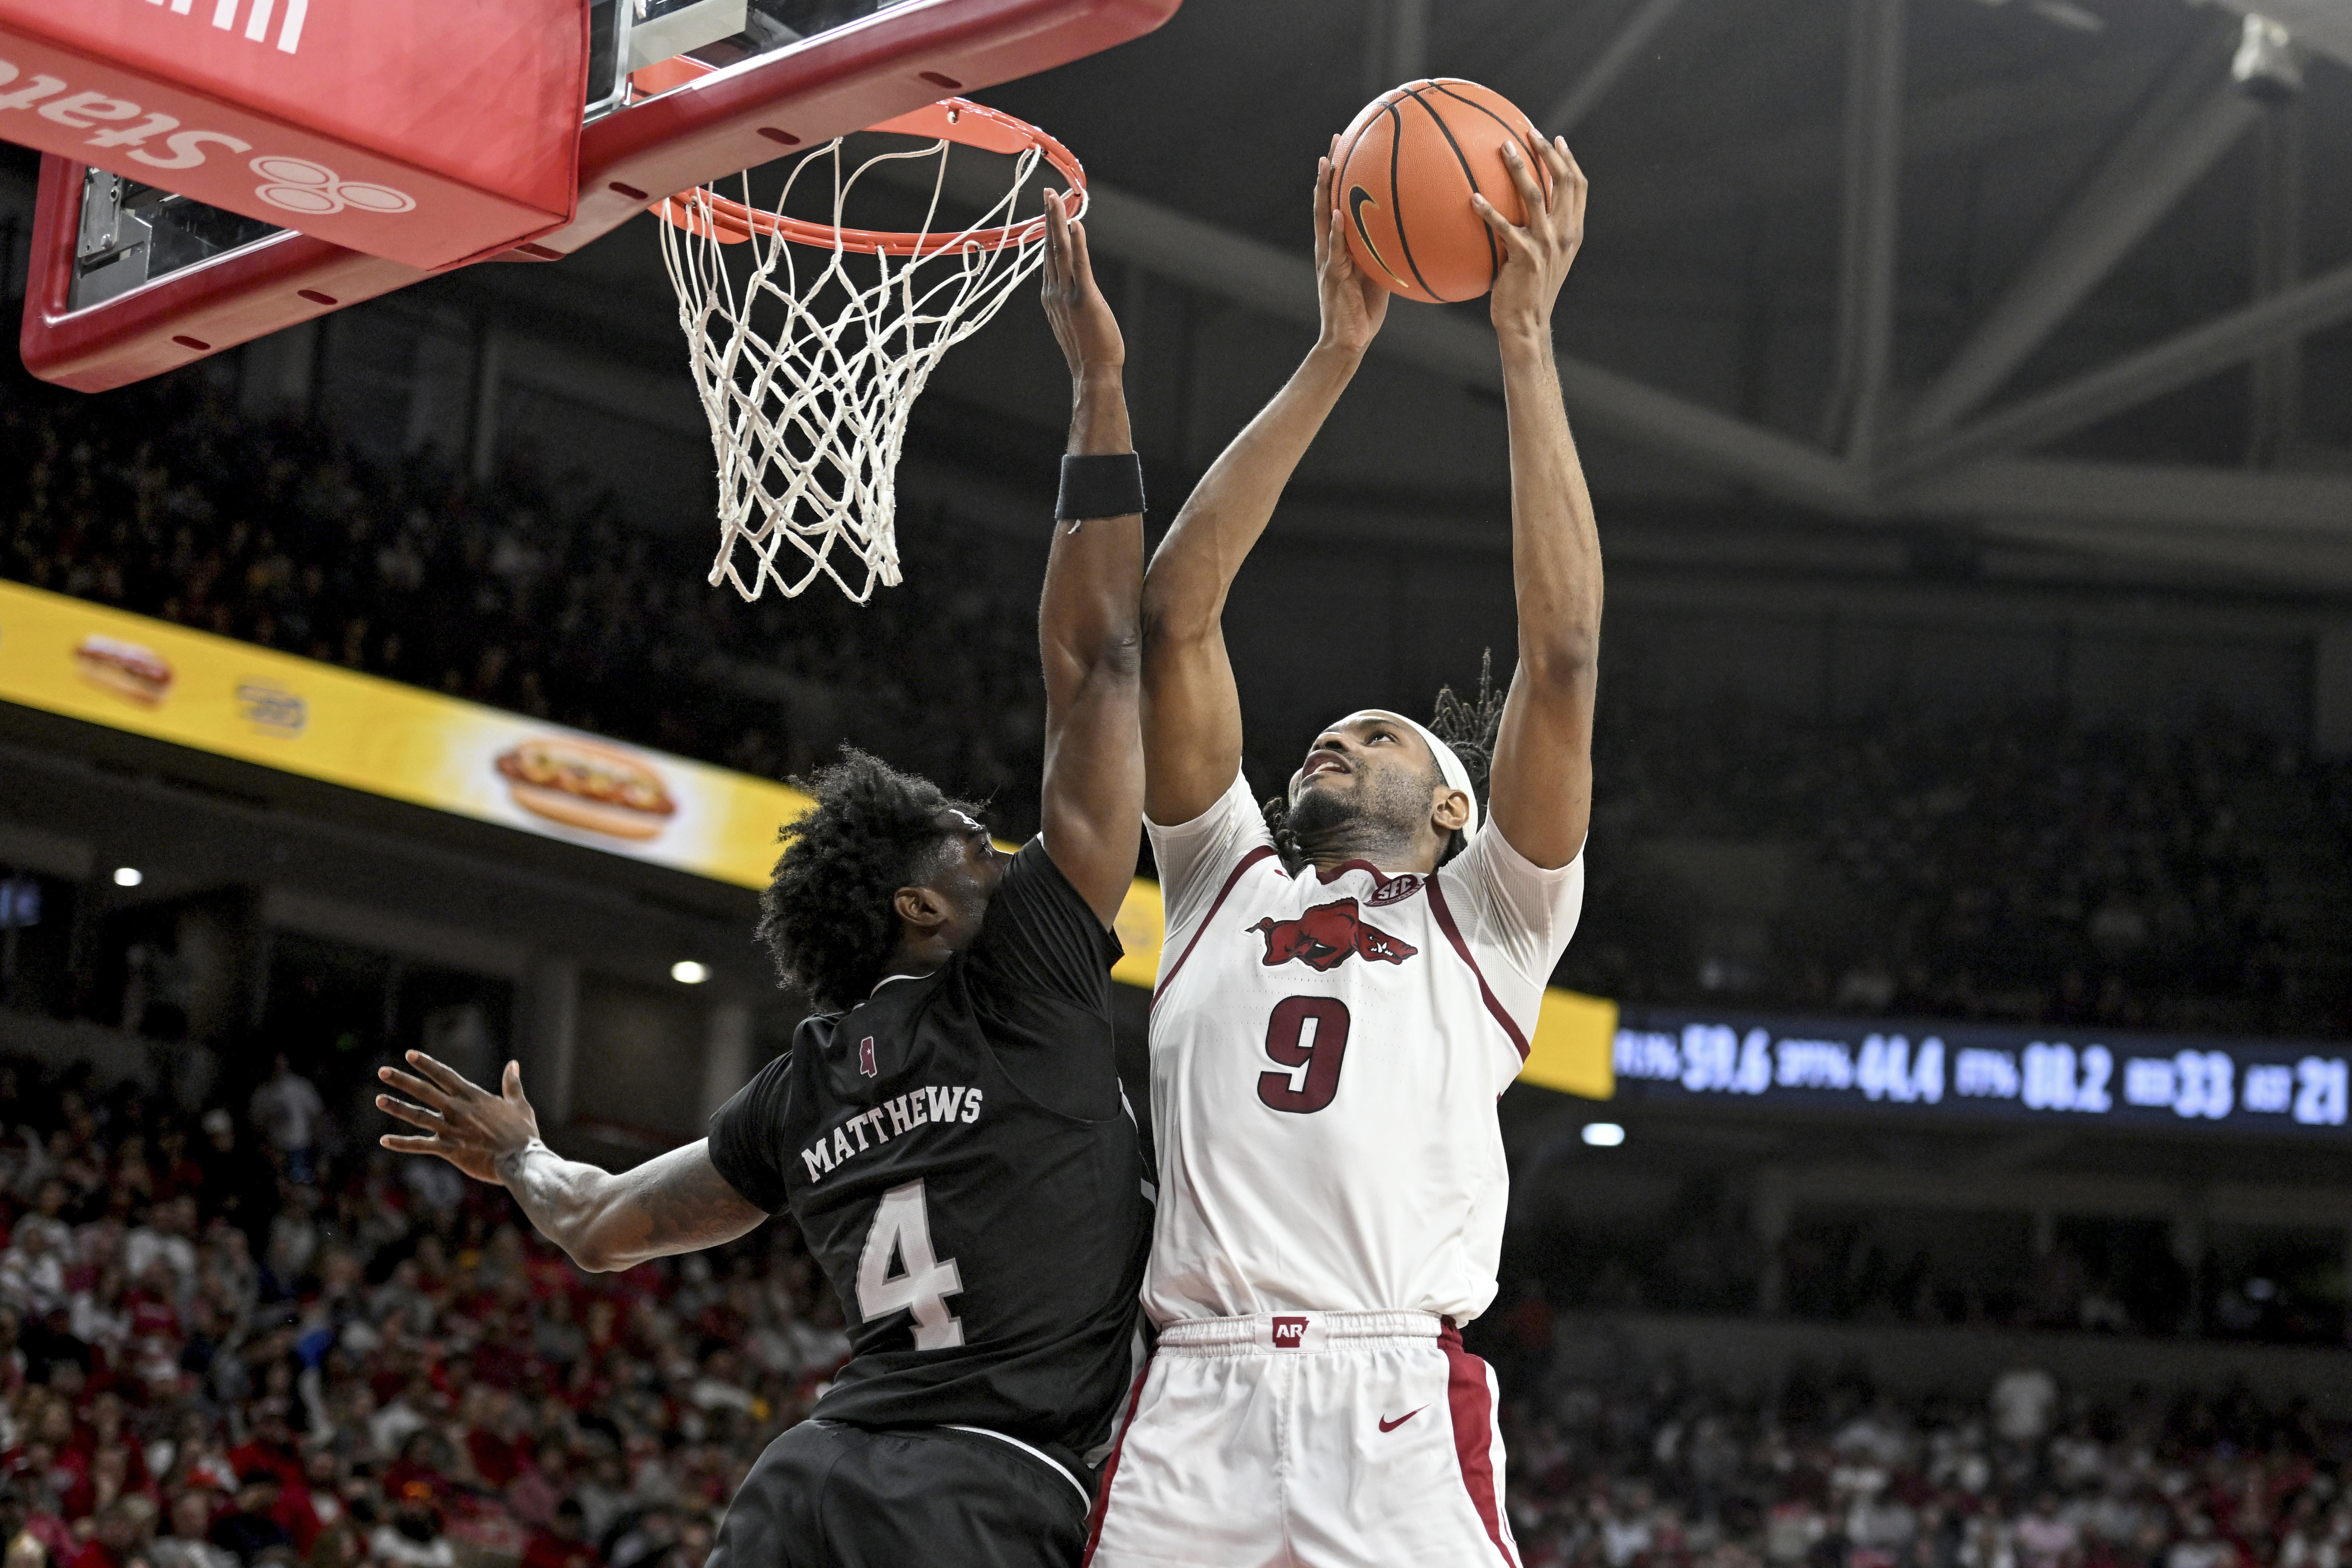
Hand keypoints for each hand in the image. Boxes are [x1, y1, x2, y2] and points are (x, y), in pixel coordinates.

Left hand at [377, 1052, 541, 1185]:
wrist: (520, 1159)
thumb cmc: (522, 1134)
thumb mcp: (519, 1105)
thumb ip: (512, 1084)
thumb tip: (513, 1064)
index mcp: (474, 1097)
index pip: (445, 1075)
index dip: (427, 1064)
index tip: (410, 1054)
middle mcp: (458, 1110)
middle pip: (425, 1091)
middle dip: (403, 1080)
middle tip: (382, 1071)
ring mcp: (452, 1129)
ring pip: (418, 1116)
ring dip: (397, 1107)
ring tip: (379, 1099)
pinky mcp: (449, 1149)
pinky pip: (421, 1145)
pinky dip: (402, 1143)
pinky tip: (384, 1140)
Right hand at [1040, 188, 1122, 380]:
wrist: (1093, 373)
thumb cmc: (1087, 350)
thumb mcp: (1071, 321)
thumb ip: (1067, 302)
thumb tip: (1069, 289)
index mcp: (1050, 297)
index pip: (1048, 258)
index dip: (1048, 232)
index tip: (1049, 210)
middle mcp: (1054, 293)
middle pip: (1049, 249)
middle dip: (1048, 219)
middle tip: (1047, 193)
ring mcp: (1067, 295)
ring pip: (1059, 252)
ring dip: (1057, 223)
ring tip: (1054, 199)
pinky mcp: (1085, 299)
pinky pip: (1080, 266)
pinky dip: (1077, 243)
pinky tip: (1075, 225)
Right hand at [1313, 138, 1388, 356]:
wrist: (1349, 341)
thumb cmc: (1365, 310)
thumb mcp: (1381, 274)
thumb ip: (1388, 251)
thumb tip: (1414, 233)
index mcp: (1340, 245)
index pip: (1338, 202)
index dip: (1341, 176)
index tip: (1347, 146)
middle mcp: (1329, 247)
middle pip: (1325, 200)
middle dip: (1329, 171)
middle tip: (1335, 140)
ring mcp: (1328, 260)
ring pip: (1323, 218)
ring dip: (1324, 190)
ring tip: (1328, 164)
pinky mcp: (1332, 276)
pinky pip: (1335, 249)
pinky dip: (1335, 231)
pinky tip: (1338, 213)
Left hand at [1471, 136, 1585, 337]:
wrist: (1527, 322)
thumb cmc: (1529, 289)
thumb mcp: (1545, 257)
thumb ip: (1542, 230)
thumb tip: (1521, 206)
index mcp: (1572, 231)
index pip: (1578, 186)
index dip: (1568, 160)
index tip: (1556, 138)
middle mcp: (1564, 234)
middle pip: (1562, 182)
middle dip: (1547, 153)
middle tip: (1527, 131)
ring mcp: (1547, 245)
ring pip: (1536, 196)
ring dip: (1519, 168)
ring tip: (1503, 147)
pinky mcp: (1525, 258)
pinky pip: (1505, 227)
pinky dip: (1489, 211)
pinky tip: (1473, 198)